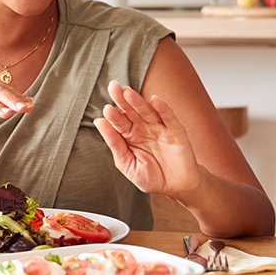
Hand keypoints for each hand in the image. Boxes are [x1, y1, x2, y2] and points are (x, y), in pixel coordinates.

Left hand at [95, 80, 205, 196]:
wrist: (177, 187)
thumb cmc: (152, 176)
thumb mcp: (128, 164)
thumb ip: (115, 144)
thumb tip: (99, 122)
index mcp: (130, 136)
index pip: (119, 123)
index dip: (112, 116)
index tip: (106, 109)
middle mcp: (144, 128)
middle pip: (131, 112)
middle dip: (122, 100)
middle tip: (113, 87)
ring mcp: (160, 128)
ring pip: (147, 111)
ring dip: (138, 102)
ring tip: (128, 92)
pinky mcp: (176, 132)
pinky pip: (168, 118)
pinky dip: (163, 109)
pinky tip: (154, 100)